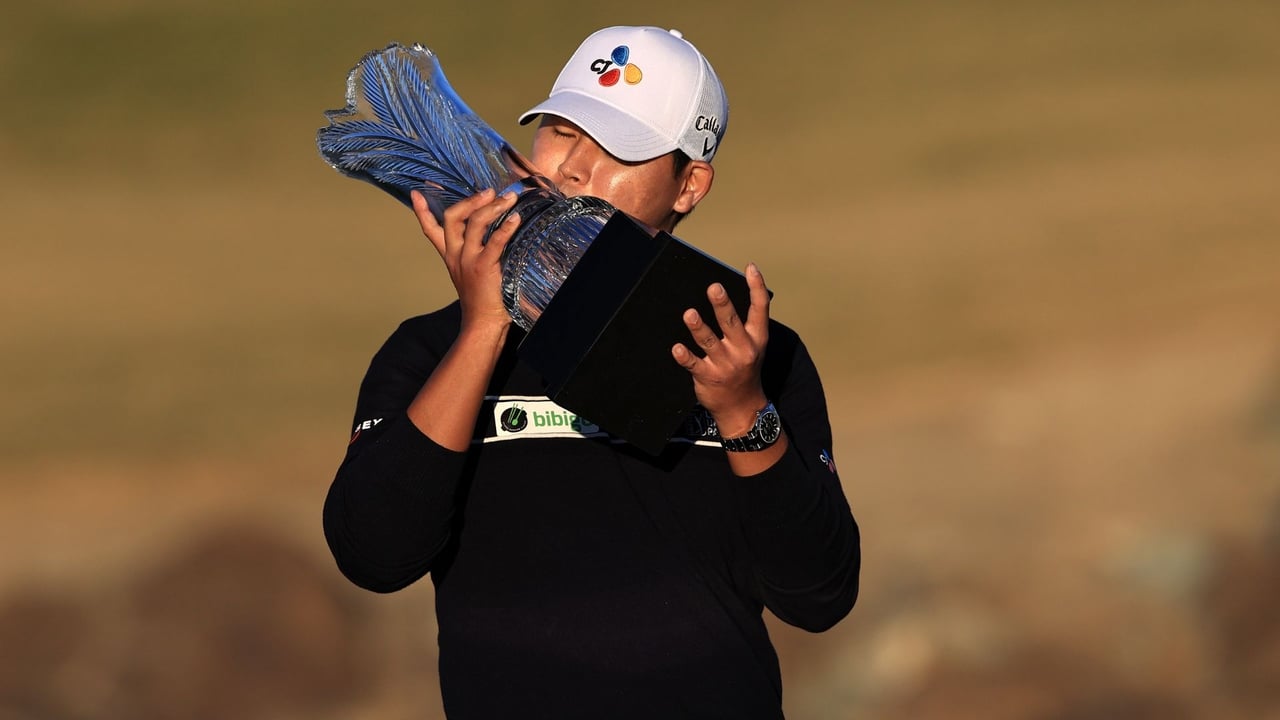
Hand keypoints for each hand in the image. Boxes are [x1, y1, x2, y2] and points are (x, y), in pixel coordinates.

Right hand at [411, 189, 519, 331]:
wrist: (483, 323)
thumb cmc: (483, 297)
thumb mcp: (470, 271)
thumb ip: (475, 252)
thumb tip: (494, 232)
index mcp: (450, 255)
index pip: (430, 229)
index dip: (422, 211)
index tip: (416, 192)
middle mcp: (456, 255)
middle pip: (452, 218)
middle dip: (469, 200)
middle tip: (488, 191)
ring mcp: (468, 260)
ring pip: (474, 224)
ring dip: (492, 207)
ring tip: (508, 198)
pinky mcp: (484, 268)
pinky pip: (495, 241)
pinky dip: (506, 228)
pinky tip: (517, 219)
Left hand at [672, 263, 772, 437]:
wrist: (742, 408)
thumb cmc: (744, 368)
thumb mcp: (753, 346)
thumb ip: (743, 324)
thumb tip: (723, 293)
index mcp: (756, 338)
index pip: (760, 309)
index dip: (756, 287)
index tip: (750, 268)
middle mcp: (743, 350)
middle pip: (732, 323)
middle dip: (723, 305)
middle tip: (714, 288)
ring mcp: (725, 365)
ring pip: (709, 342)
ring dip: (699, 328)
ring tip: (689, 314)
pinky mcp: (708, 377)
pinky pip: (694, 365)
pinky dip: (685, 356)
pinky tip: (676, 348)